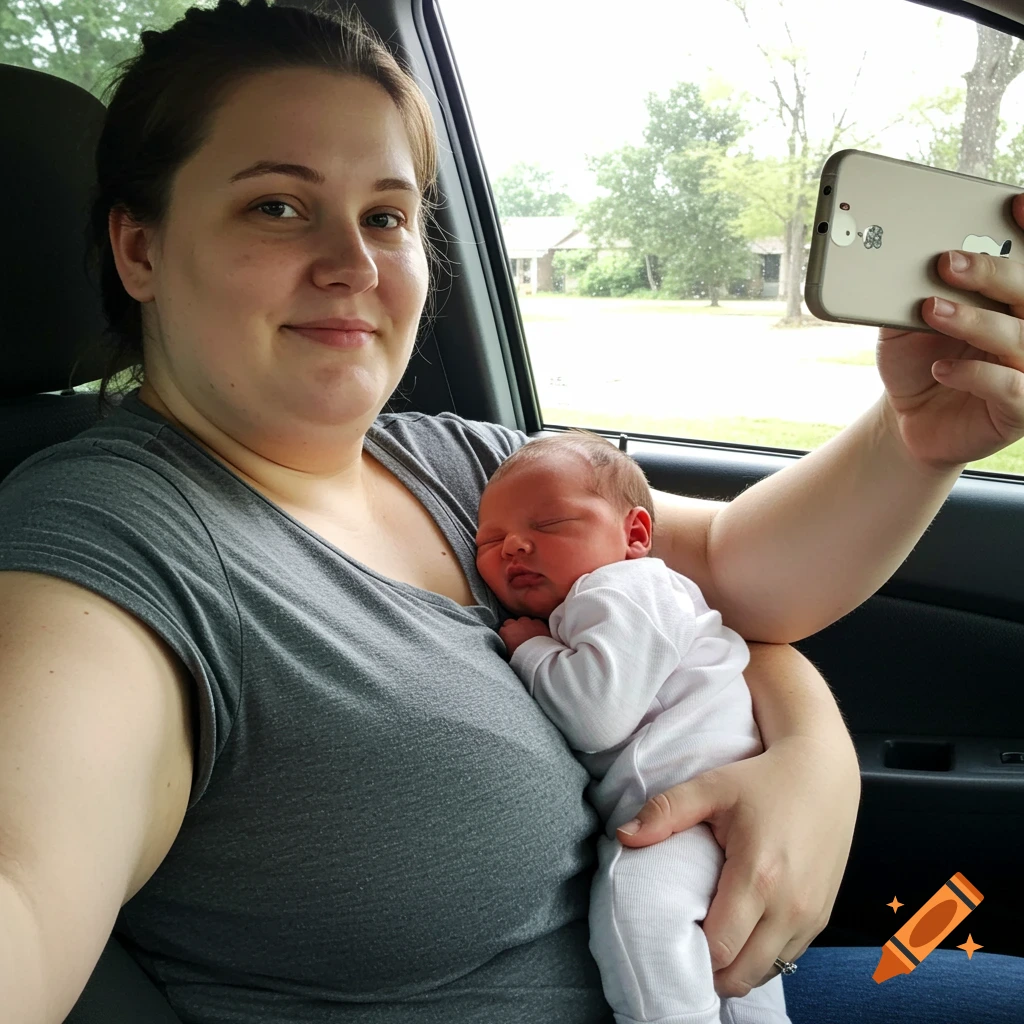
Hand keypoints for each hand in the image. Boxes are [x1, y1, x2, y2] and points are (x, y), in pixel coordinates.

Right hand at [499, 616, 550, 655]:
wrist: (537, 655)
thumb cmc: (521, 657)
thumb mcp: (509, 653)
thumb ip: (507, 645)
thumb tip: (509, 645)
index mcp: (505, 632)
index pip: (502, 629)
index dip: (506, 634)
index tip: (509, 639)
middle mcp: (514, 624)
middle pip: (510, 622)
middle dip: (513, 627)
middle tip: (518, 635)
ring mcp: (527, 621)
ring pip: (523, 620)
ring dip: (524, 625)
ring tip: (529, 634)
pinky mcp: (538, 622)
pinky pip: (535, 622)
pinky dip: (536, 626)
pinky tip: (538, 632)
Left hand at [616, 735, 858, 997]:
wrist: (825, 772)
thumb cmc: (766, 779)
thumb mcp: (712, 787)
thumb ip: (665, 812)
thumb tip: (623, 835)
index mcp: (759, 876)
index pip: (720, 948)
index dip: (690, 952)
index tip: (668, 938)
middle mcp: (790, 906)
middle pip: (742, 975)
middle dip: (709, 971)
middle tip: (683, 949)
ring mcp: (811, 916)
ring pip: (766, 972)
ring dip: (736, 968)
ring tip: (711, 943)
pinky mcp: (822, 916)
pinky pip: (787, 957)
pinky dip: (761, 957)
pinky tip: (741, 934)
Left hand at [876, 194, 1023, 469]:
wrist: (907, 418)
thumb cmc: (915, 362)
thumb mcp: (904, 324)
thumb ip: (911, 293)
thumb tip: (905, 259)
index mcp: (1009, 299)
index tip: (1011, 204)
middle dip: (992, 272)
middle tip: (948, 262)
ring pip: (1020, 337)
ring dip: (976, 321)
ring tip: (933, 311)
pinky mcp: (1017, 410)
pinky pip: (1009, 387)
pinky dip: (974, 374)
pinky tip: (941, 369)